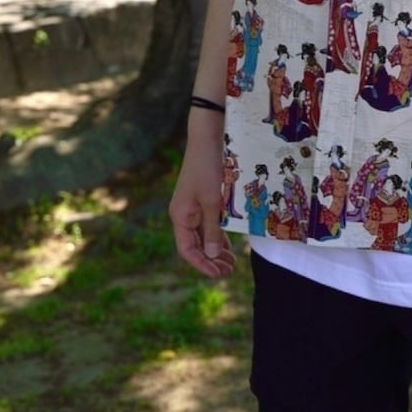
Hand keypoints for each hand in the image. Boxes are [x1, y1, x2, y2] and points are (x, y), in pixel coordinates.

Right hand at [168, 114, 234, 279]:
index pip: (187, 250)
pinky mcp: (201, 199)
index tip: (218, 274)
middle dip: (210, 260)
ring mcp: (191, 206)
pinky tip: (227, 244)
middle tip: (229, 271)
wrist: (207, 137)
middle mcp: (183, 214)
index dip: (202, 264)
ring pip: (201, 235)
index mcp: (180, 216)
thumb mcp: (212, 202)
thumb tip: (211, 256)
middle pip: (194, 245)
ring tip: (230, 262)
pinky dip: (216, 235)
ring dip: (214, 249)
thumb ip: (212, 230)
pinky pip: (206, 224)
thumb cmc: (208, 168)